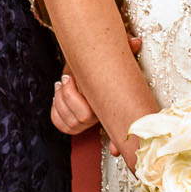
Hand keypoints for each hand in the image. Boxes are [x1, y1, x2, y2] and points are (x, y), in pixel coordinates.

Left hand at [50, 35, 143, 149]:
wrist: (83, 67)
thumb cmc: (100, 65)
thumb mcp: (113, 57)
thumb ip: (125, 49)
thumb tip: (135, 42)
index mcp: (109, 106)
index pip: (115, 126)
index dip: (116, 142)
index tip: (114, 149)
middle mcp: (96, 118)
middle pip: (81, 118)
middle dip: (70, 96)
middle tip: (67, 79)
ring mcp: (81, 122)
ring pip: (68, 121)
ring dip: (61, 98)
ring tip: (62, 82)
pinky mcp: (66, 120)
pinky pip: (58, 121)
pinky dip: (55, 107)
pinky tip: (58, 91)